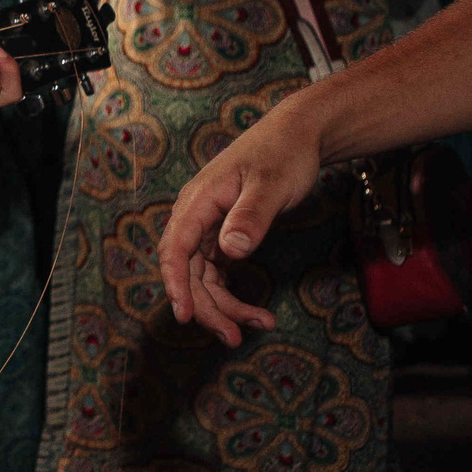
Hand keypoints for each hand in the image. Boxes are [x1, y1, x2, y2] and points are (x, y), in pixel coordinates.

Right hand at [157, 101, 314, 345]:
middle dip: (209, 306)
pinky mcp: (223, 232)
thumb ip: (249, 217)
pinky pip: (217, 270)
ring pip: (204, 276)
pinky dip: (232, 291)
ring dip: (224, 305)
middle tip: (236, 337)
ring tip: (257, 326)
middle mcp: (196, 216)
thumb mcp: (270, 185)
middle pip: (189, 271)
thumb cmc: (283, 155)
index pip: (175, 249)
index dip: (176, 284)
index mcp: (198, 202)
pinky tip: (255, 308)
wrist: (297, 135)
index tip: (185, 315)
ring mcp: (209, 226)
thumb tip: (229, 251)